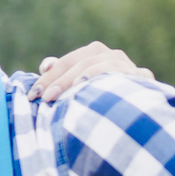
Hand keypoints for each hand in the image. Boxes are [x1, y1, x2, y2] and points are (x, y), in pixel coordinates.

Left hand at [29, 41, 152, 103]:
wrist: (141, 120)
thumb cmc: (106, 104)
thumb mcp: (81, 91)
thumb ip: (63, 76)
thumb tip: (45, 65)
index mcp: (97, 55)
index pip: (67, 62)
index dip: (48, 77)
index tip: (32, 96)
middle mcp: (113, 56)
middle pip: (82, 61)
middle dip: (59, 80)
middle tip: (43, 99)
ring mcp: (129, 65)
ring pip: (99, 64)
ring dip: (75, 78)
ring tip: (57, 95)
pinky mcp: (143, 77)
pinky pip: (121, 73)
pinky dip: (101, 76)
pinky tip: (85, 85)